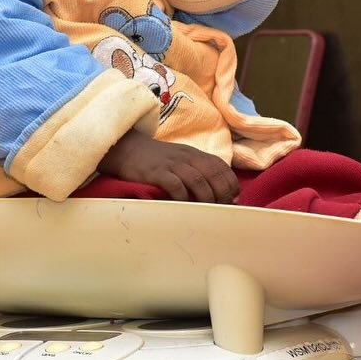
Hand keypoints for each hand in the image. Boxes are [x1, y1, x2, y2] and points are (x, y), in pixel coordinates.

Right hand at [97, 128, 239, 202]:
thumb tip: (222, 194)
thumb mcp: (181, 160)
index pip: (221, 166)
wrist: (127, 148)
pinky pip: (174, 184)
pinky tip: (184, 205)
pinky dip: (183, 197)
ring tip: (207, 211)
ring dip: (206, 197)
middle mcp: (186, 157)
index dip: (230, 183)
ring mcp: (172, 163)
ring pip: (198, 179)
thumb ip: (200, 172)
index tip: (233, 199)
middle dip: (222, 193)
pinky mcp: (156, 172)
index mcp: (194, 154)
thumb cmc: (157, 159)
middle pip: (213, 173)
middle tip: (222, 209)